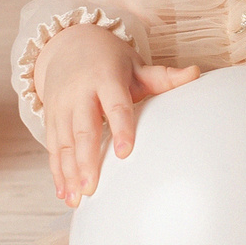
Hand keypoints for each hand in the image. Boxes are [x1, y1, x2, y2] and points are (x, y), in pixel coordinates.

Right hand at [33, 24, 199, 206]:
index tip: (125, 152)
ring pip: (63, 143)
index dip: (120, 128)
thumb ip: (163, 76)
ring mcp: (61, 107)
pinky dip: (57, 172)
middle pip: (83, 130)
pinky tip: (64, 193)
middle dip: (86, 160)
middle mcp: (79, 93)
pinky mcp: (50, 118)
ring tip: (77, 199)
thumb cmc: (109, 60)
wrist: (67, 45)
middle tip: (93, 187)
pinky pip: (52, 148)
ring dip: (69, 172)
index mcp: (104, 78)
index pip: (115, 105)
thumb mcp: (135, 65)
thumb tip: (196, 73)